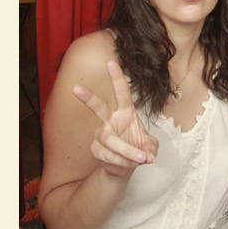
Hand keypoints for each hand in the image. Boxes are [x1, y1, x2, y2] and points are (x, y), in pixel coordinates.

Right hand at [74, 60, 157, 181]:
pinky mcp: (96, 149)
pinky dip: (123, 162)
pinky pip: (108, 155)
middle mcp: (110, 120)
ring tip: (140, 158)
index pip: (122, 92)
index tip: (110, 62)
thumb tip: (148, 154)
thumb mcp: (150, 147)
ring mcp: (101, 134)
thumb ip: (152, 148)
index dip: (116, 77)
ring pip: (111, 141)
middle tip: (75, 88)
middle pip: (98, 107)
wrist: (126, 167)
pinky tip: (130, 164)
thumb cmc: (138, 149)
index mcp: (125, 112)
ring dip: (128, 151)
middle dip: (87, 97)